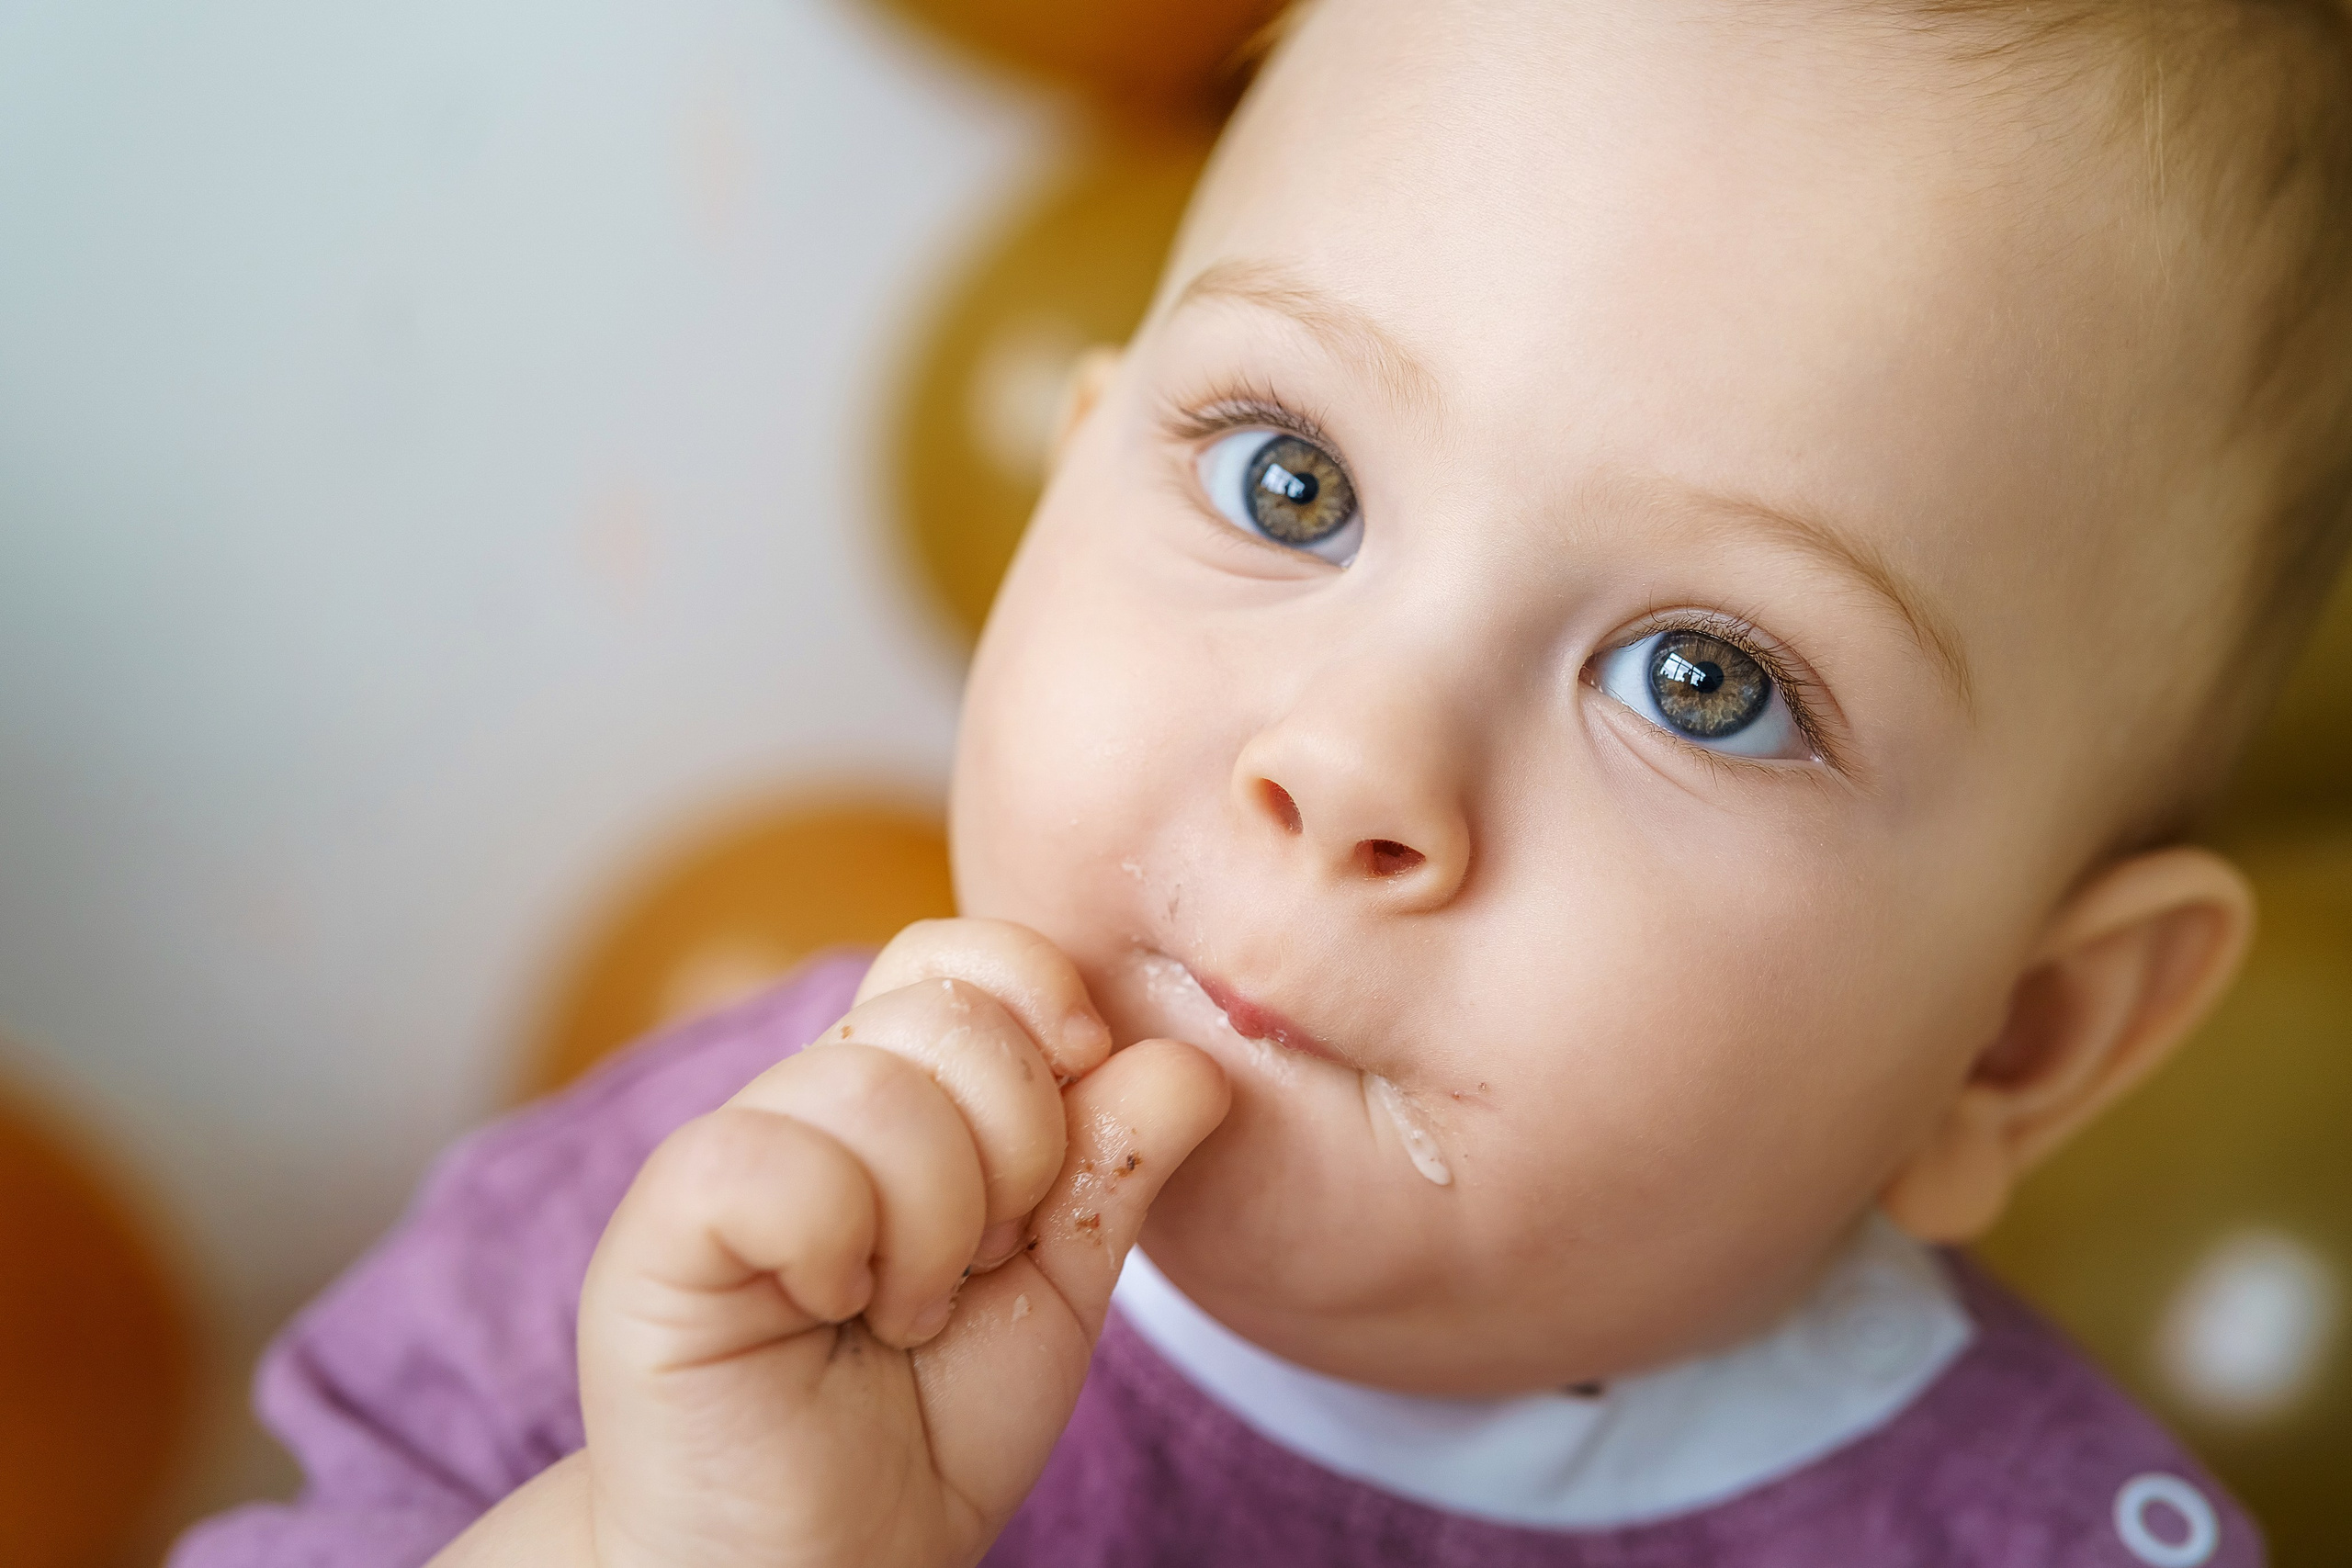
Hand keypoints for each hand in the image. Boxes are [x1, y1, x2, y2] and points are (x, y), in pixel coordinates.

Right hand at [574, 918, 1228, 1567]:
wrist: (825, 1564)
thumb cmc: (925, 1428)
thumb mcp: (1059, 1287)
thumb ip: (1115, 1166)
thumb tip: (1196, 1058)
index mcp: (898, 1091)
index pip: (966, 953)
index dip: (1044, 1000)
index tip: (1079, 1090)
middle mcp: (807, 1097)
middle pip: (946, 1011)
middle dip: (1013, 1152)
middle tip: (975, 1263)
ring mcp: (730, 1149)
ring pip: (876, 1090)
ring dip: (933, 1230)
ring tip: (902, 1310)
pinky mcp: (666, 1219)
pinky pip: (774, 1159)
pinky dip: (838, 1246)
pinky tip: (826, 1310)